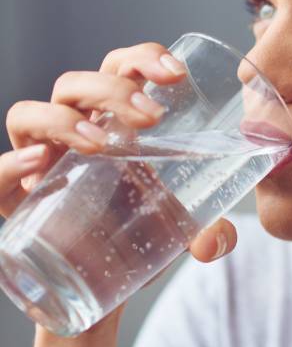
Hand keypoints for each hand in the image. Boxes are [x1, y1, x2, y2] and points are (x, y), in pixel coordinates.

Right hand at [2, 42, 236, 287]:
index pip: (120, 71)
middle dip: (113, 89)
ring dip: (64, 120)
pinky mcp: (15, 199)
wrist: (99, 287)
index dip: (142, 59)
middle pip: (77, 85)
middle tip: (152, 117)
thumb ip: (210, 233)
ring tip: (101, 144)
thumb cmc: (138, 238)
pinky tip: (39, 165)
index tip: (176, 73)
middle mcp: (72, 133)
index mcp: (115, 124)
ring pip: (30, 115)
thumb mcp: (180, 230)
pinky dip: (10, 166)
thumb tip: (216, 242)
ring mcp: (39, 162)